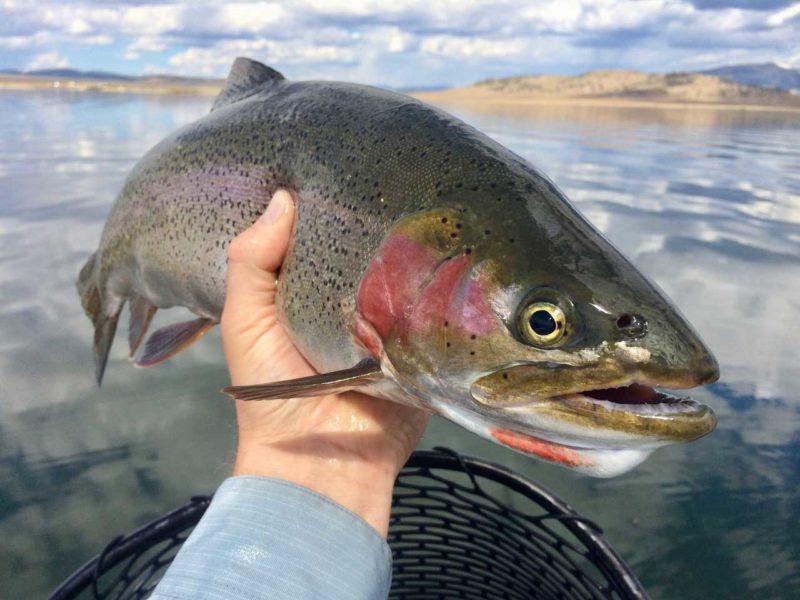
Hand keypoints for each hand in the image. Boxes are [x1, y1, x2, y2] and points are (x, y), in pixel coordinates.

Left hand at [221, 189, 429, 536]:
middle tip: (399, 167)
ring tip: (434, 194)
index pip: (320, 239)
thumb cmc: (270, 389)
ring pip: (404, 276)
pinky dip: (441, 288)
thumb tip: (282, 197)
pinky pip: (433, 310)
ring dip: (414, 250)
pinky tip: (458, 246)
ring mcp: (389, 323)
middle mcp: (349, 303)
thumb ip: (251, 262)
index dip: (325, 206)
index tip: (342, 160)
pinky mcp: (421, 344)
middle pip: (366, 252)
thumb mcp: (246, 319)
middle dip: (377, 222)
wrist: (320, 460)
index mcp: (306, 294)